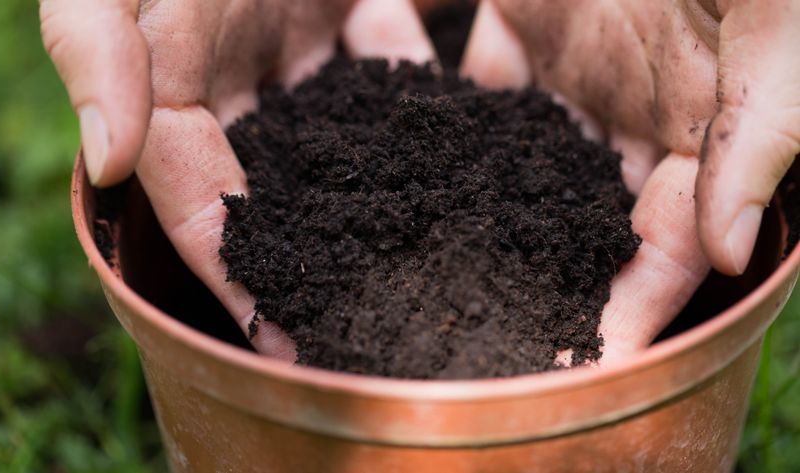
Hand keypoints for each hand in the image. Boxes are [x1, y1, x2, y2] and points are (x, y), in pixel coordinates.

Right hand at [41, 0, 436, 359]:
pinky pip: (392, 74)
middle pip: (276, 189)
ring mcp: (298, 47)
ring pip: (340, 143)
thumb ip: (96, 47)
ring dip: (377, 202)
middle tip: (360, 326)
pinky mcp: (352, 16)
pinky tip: (472, 163)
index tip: (279, 336)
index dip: (230, 267)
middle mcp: (238, 78)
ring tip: (425, 269)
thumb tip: (105, 158)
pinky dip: (423, 113)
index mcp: (176, 82)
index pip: (197, 194)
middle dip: (311, 259)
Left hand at [461, 0, 799, 360]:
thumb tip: (730, 251)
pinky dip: (443, 115)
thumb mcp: (778, 31)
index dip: (629, 313)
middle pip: (579, 223)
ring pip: (517, 164)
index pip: (665, 249)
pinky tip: (406, 162)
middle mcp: (632, 113)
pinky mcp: (526, 23)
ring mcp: (573, 71)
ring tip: (428, 279)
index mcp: (699, 126)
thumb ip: (757, 133)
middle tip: (486, 344)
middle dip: (539, 285)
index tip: (578, 370)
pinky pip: (478, 84)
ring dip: (477, 217)